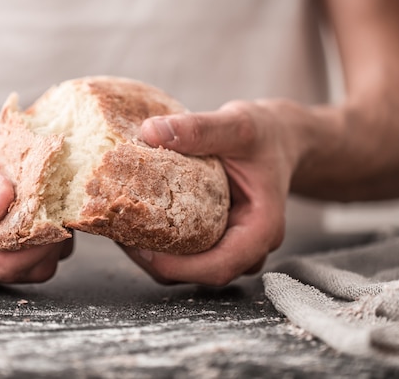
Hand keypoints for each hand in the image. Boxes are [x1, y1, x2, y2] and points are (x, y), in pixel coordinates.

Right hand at [0, 106, 72, 282]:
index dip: (32, 247)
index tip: (51, 214)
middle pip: (23, 270)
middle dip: (47, 241)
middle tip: (56, 199)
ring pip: (39, 263)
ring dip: (53, 233)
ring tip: (50, 194)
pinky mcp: (11, 243)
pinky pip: (45, 248)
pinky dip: (54, 226)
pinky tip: (49, 197)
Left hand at [120, 99, 304, 285]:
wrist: (279, 138)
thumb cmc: (265, 134)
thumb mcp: (237, 125)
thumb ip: (199, 128)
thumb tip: (150, 131)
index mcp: (262, 228)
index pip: (220, 266)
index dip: (179, 267)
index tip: (141, 249)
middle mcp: (248, 245)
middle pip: (200, 273)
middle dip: (158, 261)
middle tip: (119, 233)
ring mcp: (232, 244)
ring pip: (190, 268)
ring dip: (155, 254)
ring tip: (120, 226)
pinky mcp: (217, 237)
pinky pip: (188, 251)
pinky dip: (161, 242)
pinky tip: (136, 218)